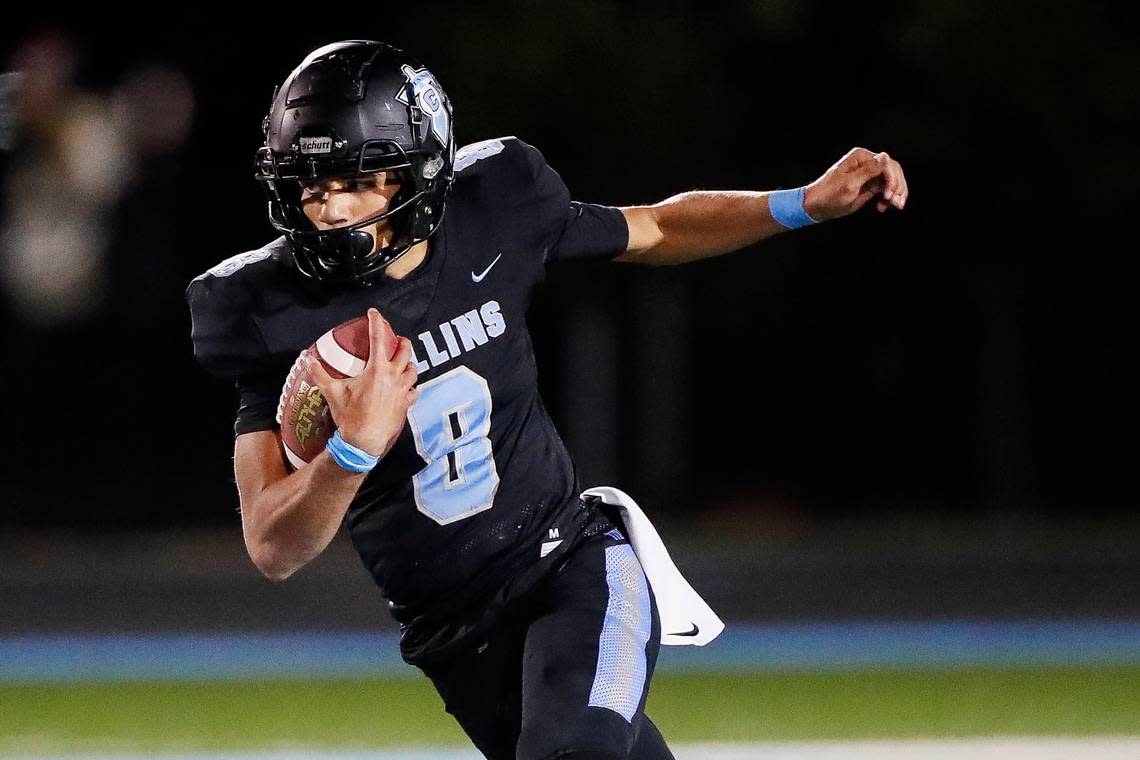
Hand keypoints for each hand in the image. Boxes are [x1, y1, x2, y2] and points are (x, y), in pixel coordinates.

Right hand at [306, 308, 418, 457]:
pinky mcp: (406, 404)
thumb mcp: (332, 392)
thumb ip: (320, 373)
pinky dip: (410, 387)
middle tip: (394, 340)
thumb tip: (307, 358)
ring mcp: (403, 391)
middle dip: (401, 341)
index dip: (377, 322)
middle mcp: (394, 377)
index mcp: (377, 369)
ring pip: (413, 370)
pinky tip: (405, 388)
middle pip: (405, 350)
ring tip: (401, 363)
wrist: (364, 442)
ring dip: (408, 364)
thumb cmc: (349, 416)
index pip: (378, 338)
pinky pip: (414, 390)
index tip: (374, 312)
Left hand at [802, 147, 907, 221]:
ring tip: (894, 206)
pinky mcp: (869, 185)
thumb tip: (885, 156)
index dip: (892, 180)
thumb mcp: (850, 183)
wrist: (817, 206)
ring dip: (896, 193)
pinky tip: (883, 207)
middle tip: (896, 203)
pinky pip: (885, 189)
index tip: (889, 195)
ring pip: (892, 180)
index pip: (887, 164)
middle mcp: (867, 162)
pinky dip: (888, 198)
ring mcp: (869, 174)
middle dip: (898, 187)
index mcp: (861, 157)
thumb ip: (869, 170)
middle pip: (893, 171)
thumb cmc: (829, 194)